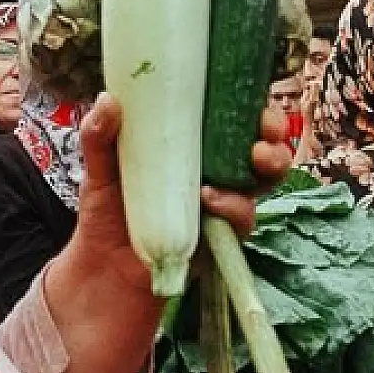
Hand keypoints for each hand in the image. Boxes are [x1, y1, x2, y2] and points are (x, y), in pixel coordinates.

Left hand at [43, 95, 292, 372]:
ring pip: (262, 182)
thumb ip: (100, 137)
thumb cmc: (106, 215)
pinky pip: (241, 219)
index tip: (256, 103)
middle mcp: (213, 173)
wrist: (102, 272)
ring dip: (268, 167)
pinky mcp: (219, 236)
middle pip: (261, 149)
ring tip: (252, 161)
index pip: (234, 120)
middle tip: (264, 136)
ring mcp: (220, 205)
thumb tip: (106, 101)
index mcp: (191, 148)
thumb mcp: (100, 170)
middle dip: (273, 139)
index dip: (255, 109)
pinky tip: (211, 200)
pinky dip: (234, 207)